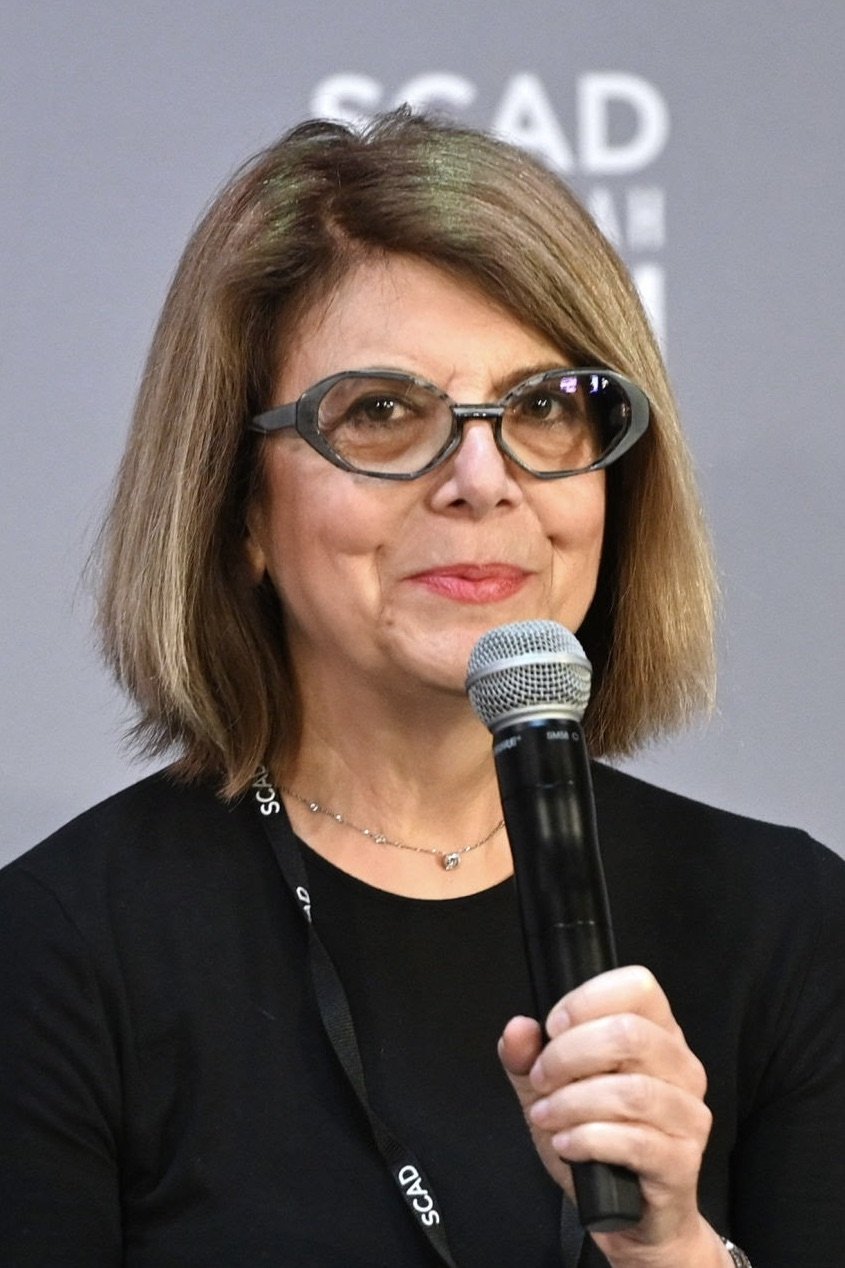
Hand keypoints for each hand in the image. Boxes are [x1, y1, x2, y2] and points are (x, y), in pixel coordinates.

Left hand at [499, 966, 725, 1265]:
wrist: (630, 1215)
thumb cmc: (596, 1139)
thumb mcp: (551, 1091)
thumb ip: (528, 1057)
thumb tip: (518, 1028)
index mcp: (658, 1033)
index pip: (638, 986)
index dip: (587, 999)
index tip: (552, 1027)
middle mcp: (683, 1066)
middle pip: (631, 1033)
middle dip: (569, 1054)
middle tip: (542, 1079)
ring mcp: (688, 1114)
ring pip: (631, 1091)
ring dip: (573, 1102)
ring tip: (546, 1115)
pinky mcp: (682, 1160)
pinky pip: (635, 1141)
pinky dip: (588, 1139)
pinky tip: (566, 1144)